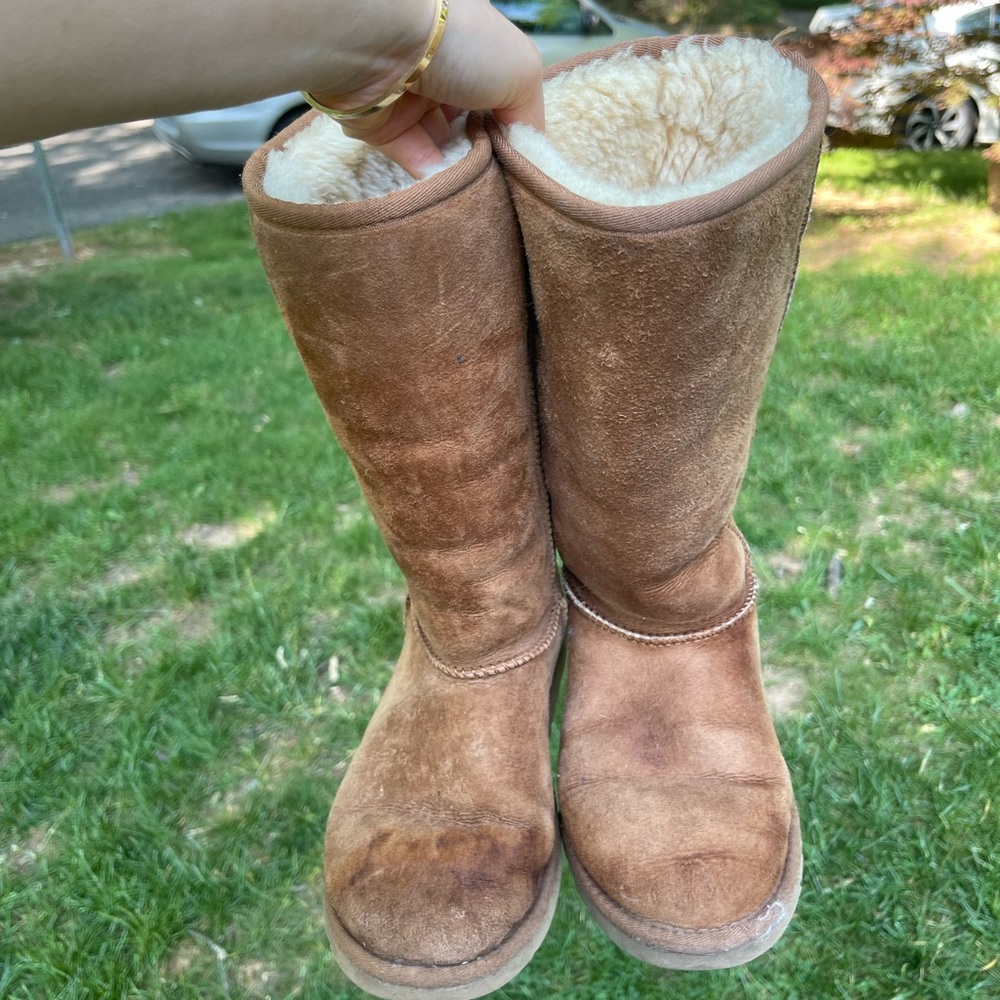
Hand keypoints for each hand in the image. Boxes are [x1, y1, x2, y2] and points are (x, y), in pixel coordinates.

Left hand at [308, 0, 543, 176]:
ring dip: (464, 169)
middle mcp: (442, 70)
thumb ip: (528, 117)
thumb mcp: (522, 73)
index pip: (498, 93)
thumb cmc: (464, 46)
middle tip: (505, 180)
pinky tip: (458, 194)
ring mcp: (411, 100)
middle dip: (489, 152)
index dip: (511, 125)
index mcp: (474, 46)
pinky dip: (437, 179)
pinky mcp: (383, 129)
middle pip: (471, 123)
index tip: (523, 156)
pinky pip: (416, 161)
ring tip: (483, 191)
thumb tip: (522, 151)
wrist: (384, 43)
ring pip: (444, 145)